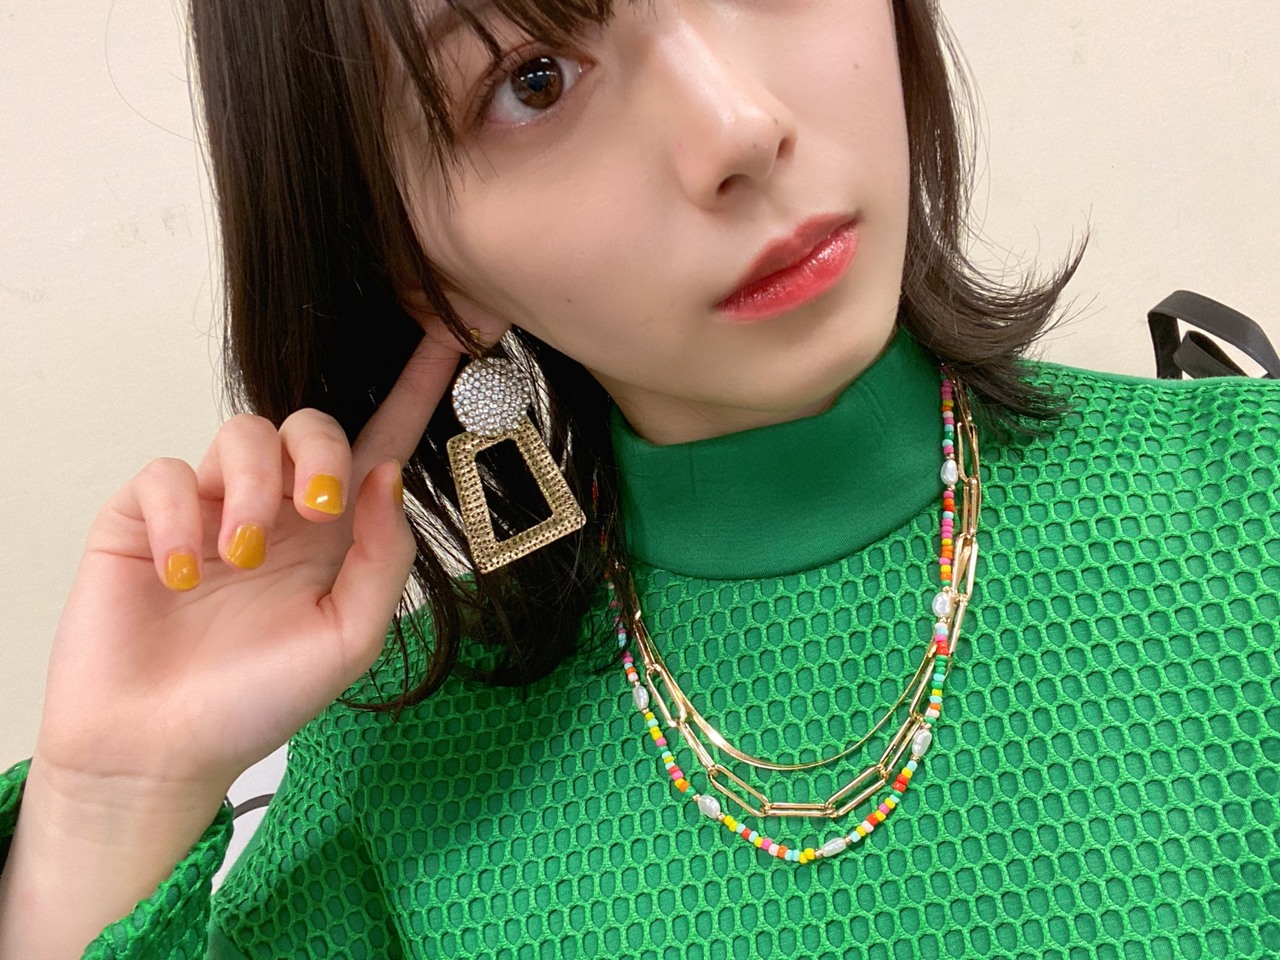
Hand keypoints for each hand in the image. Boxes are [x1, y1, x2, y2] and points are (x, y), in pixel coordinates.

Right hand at [30, 326, 466, 801]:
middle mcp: (277, 511)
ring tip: (242, 556)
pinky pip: (166, 474)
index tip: (449, 339)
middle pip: (310, 424)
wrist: (159, 753)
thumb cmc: (258, 702)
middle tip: (315, 510)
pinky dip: (178, 516)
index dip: (414, 393)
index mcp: (334, 537)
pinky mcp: (142, 517)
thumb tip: (389, 475)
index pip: (378, 448)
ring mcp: (209, 510)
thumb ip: (383, 556)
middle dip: (318, 450)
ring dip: (252, 488)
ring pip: (240, 433)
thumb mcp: (349, 638)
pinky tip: (180, 574)